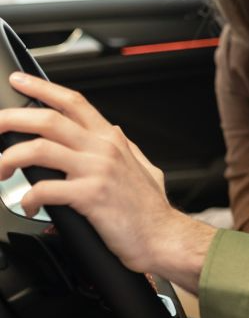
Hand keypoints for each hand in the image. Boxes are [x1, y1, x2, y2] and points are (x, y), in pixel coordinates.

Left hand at [0, 73, 214, 291]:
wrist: (163, 236)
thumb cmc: (151, 210)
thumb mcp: (144, 168)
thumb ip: (125, 148)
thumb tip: (114, 132)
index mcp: (112, 140)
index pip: (73, 102)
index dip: (42, 88)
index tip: (19, 81)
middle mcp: (103, 149)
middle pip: (48, 120)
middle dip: (11, 119)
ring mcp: (97, 171)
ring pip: (39, 149)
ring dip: (9, 158)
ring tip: (0, 170)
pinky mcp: (90, 196)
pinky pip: (45, 189)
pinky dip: (29, 198)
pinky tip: (30, 205)